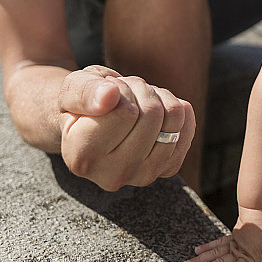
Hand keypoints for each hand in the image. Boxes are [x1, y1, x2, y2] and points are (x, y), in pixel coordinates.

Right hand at [58, 65, 194, 189]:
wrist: (93, 121)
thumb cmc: (82, 101)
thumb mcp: (73, 86)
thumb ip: (85, 92)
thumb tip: (110, 97)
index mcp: (81, 157)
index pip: (125, 111)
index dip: (121, 89)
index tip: (107, 90)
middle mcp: (112, 175)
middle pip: (152, 114)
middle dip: (140, 89)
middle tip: (124, 91)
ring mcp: (143, 175)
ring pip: (173, 118)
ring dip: (157, 96)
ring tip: (136, 100)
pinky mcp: (166, 169)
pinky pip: (187, 126)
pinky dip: (176, 107)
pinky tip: (155, 110)